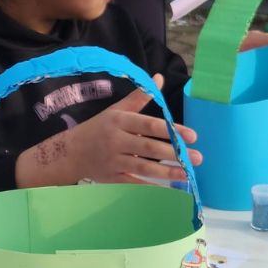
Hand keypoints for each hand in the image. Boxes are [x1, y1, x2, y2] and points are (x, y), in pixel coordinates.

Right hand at [15, 75, 201, 186]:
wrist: (70, 152)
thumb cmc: (98, 128)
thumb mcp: (116, 110)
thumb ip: (139, 97)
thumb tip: (160, 78)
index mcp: (119, 121)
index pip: (149, 125)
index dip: (172, 131)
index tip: (192, 136)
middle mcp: (116, 140)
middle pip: (149, 148)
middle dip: (174, 153)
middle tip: (197, 157)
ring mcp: (113, 161)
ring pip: (143, 167)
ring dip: (167, 172)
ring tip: (188, 174)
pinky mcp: (110, 177)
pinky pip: (133, 183)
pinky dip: (150, 187)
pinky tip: (167, 190)